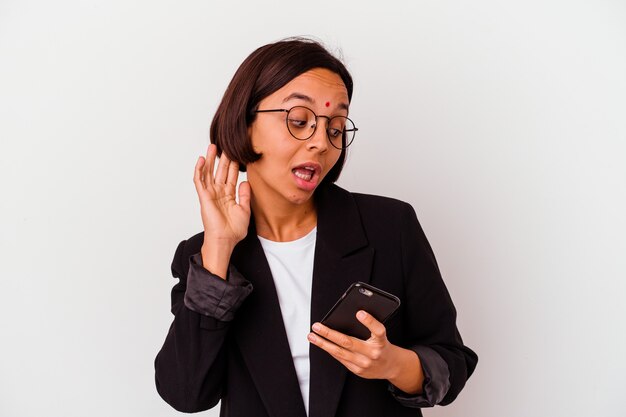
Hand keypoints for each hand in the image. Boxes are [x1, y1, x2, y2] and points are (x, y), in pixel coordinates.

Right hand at [193, 144, 250, 276]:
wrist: (225, 240)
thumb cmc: (234, 230)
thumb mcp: (244, 209)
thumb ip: (245, 195)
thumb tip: (246, 182)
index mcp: (228, 195)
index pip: (230, 176)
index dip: (233, 165)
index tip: (236, 153)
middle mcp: (218, 193)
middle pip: (219, 171)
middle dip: (222, 158)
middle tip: (224, 145)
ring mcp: (210, 194)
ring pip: (208, 173)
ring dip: (209, 160)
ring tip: (212, 147)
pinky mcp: (204, 197)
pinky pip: (199, 181)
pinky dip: (199, 170)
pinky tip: (201, 160)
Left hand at [308, 310, 423, 393]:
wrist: (391, 366)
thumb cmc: (382, 345)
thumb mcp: (380, 334)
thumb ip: (369, 327)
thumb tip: (349, 317)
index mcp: (381, 341)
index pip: (377, 330)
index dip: (369, 321)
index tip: (359, 312)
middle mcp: (373, 353)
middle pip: (348, 342)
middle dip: (329, 334)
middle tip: (317, 326)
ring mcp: (364, 364)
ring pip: (340, 352)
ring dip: (323, 344)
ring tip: (312, 336)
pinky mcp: (358, 371)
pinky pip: (341, 359)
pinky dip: (330, 350)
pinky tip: (321, 344)